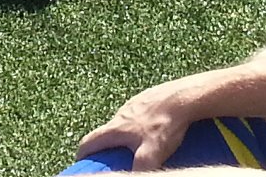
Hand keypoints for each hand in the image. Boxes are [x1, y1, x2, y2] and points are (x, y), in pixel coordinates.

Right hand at [75, 82, 196, 170]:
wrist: (183, 97)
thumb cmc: (164, 125)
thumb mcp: (150, 154)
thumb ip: (138, 169)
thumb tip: (131, 176)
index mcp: (115, 129)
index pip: (89, 142)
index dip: (82, 154)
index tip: (82, 163)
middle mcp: (120, 114)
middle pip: (105, 132)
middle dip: (106, 146)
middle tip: (113, 158)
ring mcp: (133, 104)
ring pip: (122, 122)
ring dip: (123, 135)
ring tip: (135, 146)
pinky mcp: (147, 98)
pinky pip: (138, 114)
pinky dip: (139, 125)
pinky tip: (153, 130)